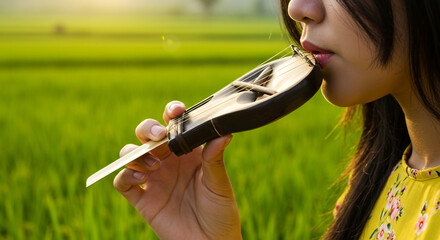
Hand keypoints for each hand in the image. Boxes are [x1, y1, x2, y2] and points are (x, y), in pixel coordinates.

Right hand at [113, 101, 241, 239]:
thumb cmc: (220, 213)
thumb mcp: (219, 184)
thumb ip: (215, 159)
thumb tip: (223, 132)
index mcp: (188, 152)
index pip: (174, 126)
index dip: (171, 113)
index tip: (175, 111)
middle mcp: (168, 162)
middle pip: (147, 135)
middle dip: (148, 129)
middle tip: (158, 137)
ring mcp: (154, 179)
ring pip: (131, 154)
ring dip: (136, 153)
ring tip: (154, 165)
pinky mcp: (143, 199)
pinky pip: (123, 182)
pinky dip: (125, 175)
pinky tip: (140, 178)